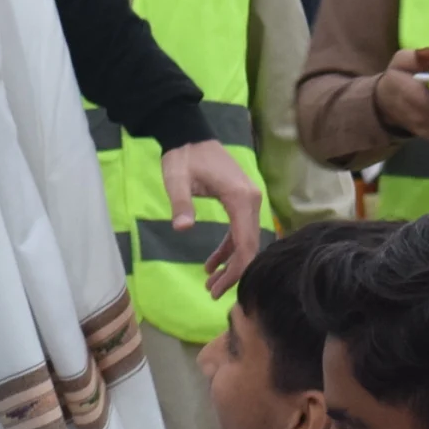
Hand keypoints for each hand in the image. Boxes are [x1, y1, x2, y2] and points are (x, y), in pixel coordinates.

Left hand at [157, 138, 263, 298]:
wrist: (189, 135)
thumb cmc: (183, 156)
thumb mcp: (176, 179)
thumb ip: (181, 204)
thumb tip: (182, 228)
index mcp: (241, 198)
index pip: (245, 242)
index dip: (236, 270)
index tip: (220, 289)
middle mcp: (251, 201)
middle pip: (249, 245)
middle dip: (234, 272)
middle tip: (213, 294)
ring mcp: (248, 200)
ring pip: (245, 240)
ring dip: (230, 264)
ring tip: (210, 285)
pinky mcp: (240, 201)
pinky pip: (238, 230)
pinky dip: (227, 249)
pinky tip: (211, 265)